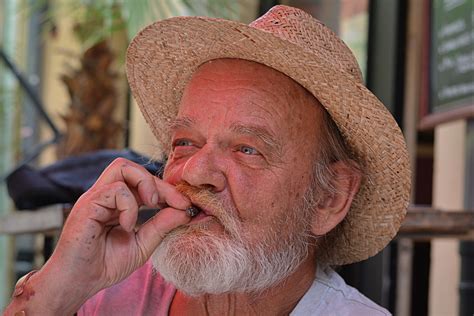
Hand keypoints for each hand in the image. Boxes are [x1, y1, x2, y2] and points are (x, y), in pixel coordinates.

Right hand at [6, 158, 190, 314]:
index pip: (143, 181)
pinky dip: (129, 206)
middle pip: (132, 166)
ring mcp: (95, 198)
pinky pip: (114, 190)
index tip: (186, 205)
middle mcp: (105, 195)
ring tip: (153, 205)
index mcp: (117, 202)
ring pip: (122, 167)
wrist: (79, 283)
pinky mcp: (87, 206)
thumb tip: (185, 210)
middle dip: (159, 182)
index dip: (167, 189)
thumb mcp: (143, 244)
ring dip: (145, 183)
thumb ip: (162, 225)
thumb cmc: (106, 264)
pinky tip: (129, 226)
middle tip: (176, 202)